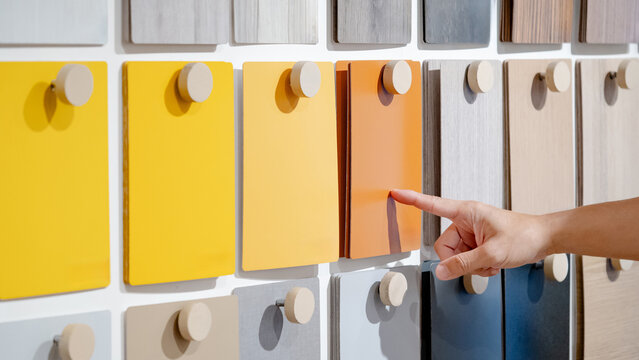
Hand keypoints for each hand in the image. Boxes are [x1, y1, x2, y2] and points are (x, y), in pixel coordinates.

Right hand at [391, 189, 552, 280]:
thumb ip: (464, 264)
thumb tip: (441, 272)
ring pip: (455, 257)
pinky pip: (465, 260)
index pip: (433, 205)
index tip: (396, 193)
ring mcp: (471, 233)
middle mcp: (466, 221)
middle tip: (480, 262)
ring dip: (472, 265)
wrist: (544, 239)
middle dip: (459, 260)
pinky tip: (493, 263)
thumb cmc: (525, 235)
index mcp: (467, 212)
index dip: (413, 200)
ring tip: (491, 262)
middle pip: (444, 247)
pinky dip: (478, 266)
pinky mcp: (476, 243)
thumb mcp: (493, 254)